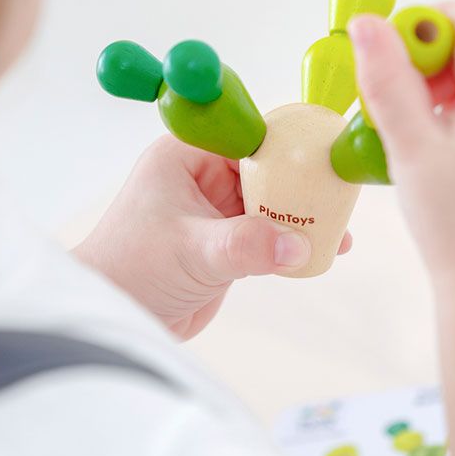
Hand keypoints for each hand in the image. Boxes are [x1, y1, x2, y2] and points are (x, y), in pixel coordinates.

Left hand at [74, 136, 350, 339]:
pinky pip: (265, 235)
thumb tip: (298, 245)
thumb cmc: (131, 270)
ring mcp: (214, 211)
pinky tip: (316, 253)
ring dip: (299, 218)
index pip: (247, 139)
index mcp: (187, 157)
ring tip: (338, 232)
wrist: (115, 316)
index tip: (324, 159)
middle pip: (265, 172)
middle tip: (339, 200)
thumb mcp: (192, 250)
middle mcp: (202, 177)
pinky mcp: (224, 243)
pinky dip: (288, 243)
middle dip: (300, 188)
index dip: (286, 148)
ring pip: (269, 205)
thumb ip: (244, 245)